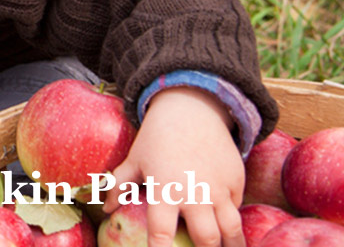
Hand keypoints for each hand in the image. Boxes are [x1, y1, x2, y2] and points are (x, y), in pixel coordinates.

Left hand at [103, 87, 245, 246]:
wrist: (191, 110)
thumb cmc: (156, 138)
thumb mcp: (134, 160)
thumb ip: (119, 185)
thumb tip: (106, 209)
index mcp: (164, 190)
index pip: (161, 232)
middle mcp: (194, 193)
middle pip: (207, 238)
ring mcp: (219, 188)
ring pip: (232, 229)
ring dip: (232, 246)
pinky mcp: (236, 180)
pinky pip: (237, 208)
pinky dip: (233, 220)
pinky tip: (230, 232)